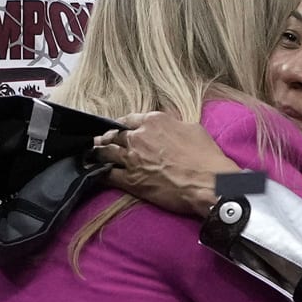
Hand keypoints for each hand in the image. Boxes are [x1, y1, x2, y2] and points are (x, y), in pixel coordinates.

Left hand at [93, 110, 227, 218]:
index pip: (128, 119)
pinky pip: (107, 175)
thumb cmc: (205, 156)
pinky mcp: (131, 180)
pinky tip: (94, 172)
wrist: (209, 182)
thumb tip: (168, 124)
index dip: (120, 124)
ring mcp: (132, 159)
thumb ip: (173, 123)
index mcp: (153, 121)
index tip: (115, 128)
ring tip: (93, 154)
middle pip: (113, 135)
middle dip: (106, 138)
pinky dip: (99, 172)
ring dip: (98, 152)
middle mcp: (139, 137)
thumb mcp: (192, 128)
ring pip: (106, 152)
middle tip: (99, 141)